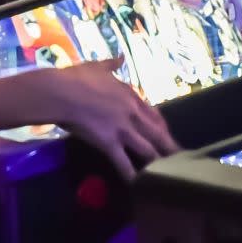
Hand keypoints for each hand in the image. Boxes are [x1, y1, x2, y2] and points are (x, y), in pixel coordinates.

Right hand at [13, 57, 179, 179]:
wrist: (60, 92)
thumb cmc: (75, 77)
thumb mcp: (97, 66)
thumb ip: (112, 64)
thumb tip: (120, 57)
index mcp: (130, 95)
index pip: (153, 113)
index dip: (162, 126)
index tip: (166, 134)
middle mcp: (131, 113)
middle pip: (157, 133)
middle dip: (170, 146)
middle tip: (181, 158)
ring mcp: (122, 129)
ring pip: (147, 149)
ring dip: (158, 161)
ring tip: (168, 174)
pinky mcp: (109, 143)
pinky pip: (124, 163)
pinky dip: (132, 175)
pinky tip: (139, 186)